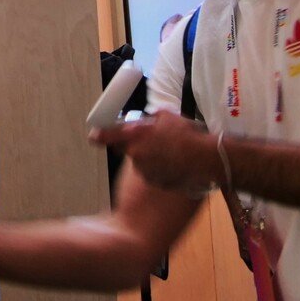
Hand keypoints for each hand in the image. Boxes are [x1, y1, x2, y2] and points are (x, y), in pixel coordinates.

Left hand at [90, 112, 219, 196]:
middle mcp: (136, 154)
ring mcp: (145, 171)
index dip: (100, 135)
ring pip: (142, 163)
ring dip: (150, 158)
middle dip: (134, 145)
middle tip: (151, 141)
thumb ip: (151, 119)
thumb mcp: (167, 117)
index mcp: (136, 135)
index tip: (94, 136)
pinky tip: (175, 166)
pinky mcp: (156, 183)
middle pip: (127, 150)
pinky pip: (153, 175)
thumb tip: (147, 120)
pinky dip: (160, 170)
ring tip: (171, 153)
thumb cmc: (186, 134)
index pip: (109, 136)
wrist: (205, 160)